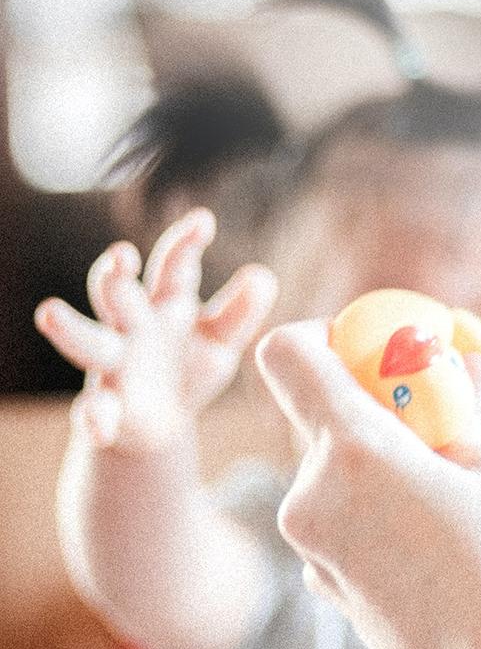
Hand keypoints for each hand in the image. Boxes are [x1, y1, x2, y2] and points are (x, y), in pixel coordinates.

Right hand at [36, 208, 278, 452]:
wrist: (160, 426)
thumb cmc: (189, 368)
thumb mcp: (220, 342)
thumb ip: (239, 312)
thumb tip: (263, 276)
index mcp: (165, 305)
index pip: (173, 267)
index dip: (185, 243)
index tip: (204, 221)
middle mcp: (132, 327)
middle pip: (117, 295)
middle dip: (115, 276)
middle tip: (120, 257)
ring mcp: (113, 365)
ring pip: (87, 341)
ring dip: (71, 328)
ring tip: (49, 313)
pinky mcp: (105, 407)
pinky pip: (93, 410)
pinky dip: (94, 417)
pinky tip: (99, 424)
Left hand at [255, 322, 480, 648]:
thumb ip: (463, 416)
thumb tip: (458, 369)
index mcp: (353, 452)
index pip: (288, 355)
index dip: (325, 336)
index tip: (376, 350)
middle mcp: (311, 497)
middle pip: (319, 417)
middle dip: (377, 406)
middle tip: (444, 417)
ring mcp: (312, 550)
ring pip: (336, 474)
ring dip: (385, 463)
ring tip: (460, 489)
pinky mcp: (327, 589)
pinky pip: (343, 523)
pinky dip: (379, 512)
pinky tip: (441, 541)